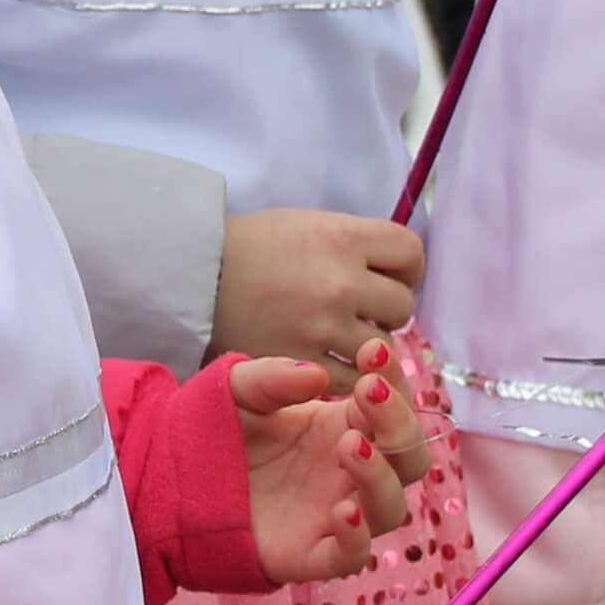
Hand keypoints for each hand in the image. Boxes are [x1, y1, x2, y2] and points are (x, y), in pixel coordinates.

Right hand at [215, 207, 423, 360]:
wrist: (192, 279)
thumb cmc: (249, 247)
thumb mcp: (307, 224)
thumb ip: (353, 243)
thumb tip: (393, 266)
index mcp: (343, 237)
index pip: (412, 253)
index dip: (406, 267)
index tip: (388, 276)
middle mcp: (341, 281)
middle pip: (402, 304)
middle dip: (386, 308)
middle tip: (359, 310)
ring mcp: (324, 327)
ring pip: (384, 348)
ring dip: (369, 346)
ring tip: (338, 338)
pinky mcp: (303, 365)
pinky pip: (352, 380)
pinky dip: (346, 376)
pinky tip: (326, 363)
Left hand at [230, 348, 416, 584]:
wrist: (176, 484)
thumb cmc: (220, 434)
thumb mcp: (239, 391)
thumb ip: (273, 377)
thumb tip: (318, 376)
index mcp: (344, 427)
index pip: (394, 406)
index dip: (394, 379)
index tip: (371, 352)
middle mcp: (350, 472)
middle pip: (409, 457)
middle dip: (400, 423)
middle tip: (367, 392)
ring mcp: (336, 515)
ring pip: (391, 507)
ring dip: (381, 474)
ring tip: (348, 444)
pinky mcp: (313, 554)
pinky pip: (353, 557)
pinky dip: (357, 538)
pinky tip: (343, 511)